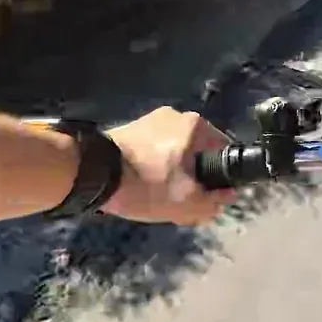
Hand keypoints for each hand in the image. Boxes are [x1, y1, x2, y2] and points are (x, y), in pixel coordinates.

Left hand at [100, 107, 237, 224]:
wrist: (93, 173)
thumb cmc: (146, 184)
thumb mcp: (187, 203)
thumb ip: (214, 201)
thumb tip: (228, 195)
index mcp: (196, 125)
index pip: (225, 154)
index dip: (220, 182)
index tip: (206, 200)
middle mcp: (177, 115)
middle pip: (199, 156)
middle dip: (194, 182)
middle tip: (181, 205)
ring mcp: (151, 120)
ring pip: (176, 156)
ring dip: (173, 178)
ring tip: (158, 200)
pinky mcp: (132, 129)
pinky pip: (155, 153)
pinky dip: (154, 170)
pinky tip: (143, 189)